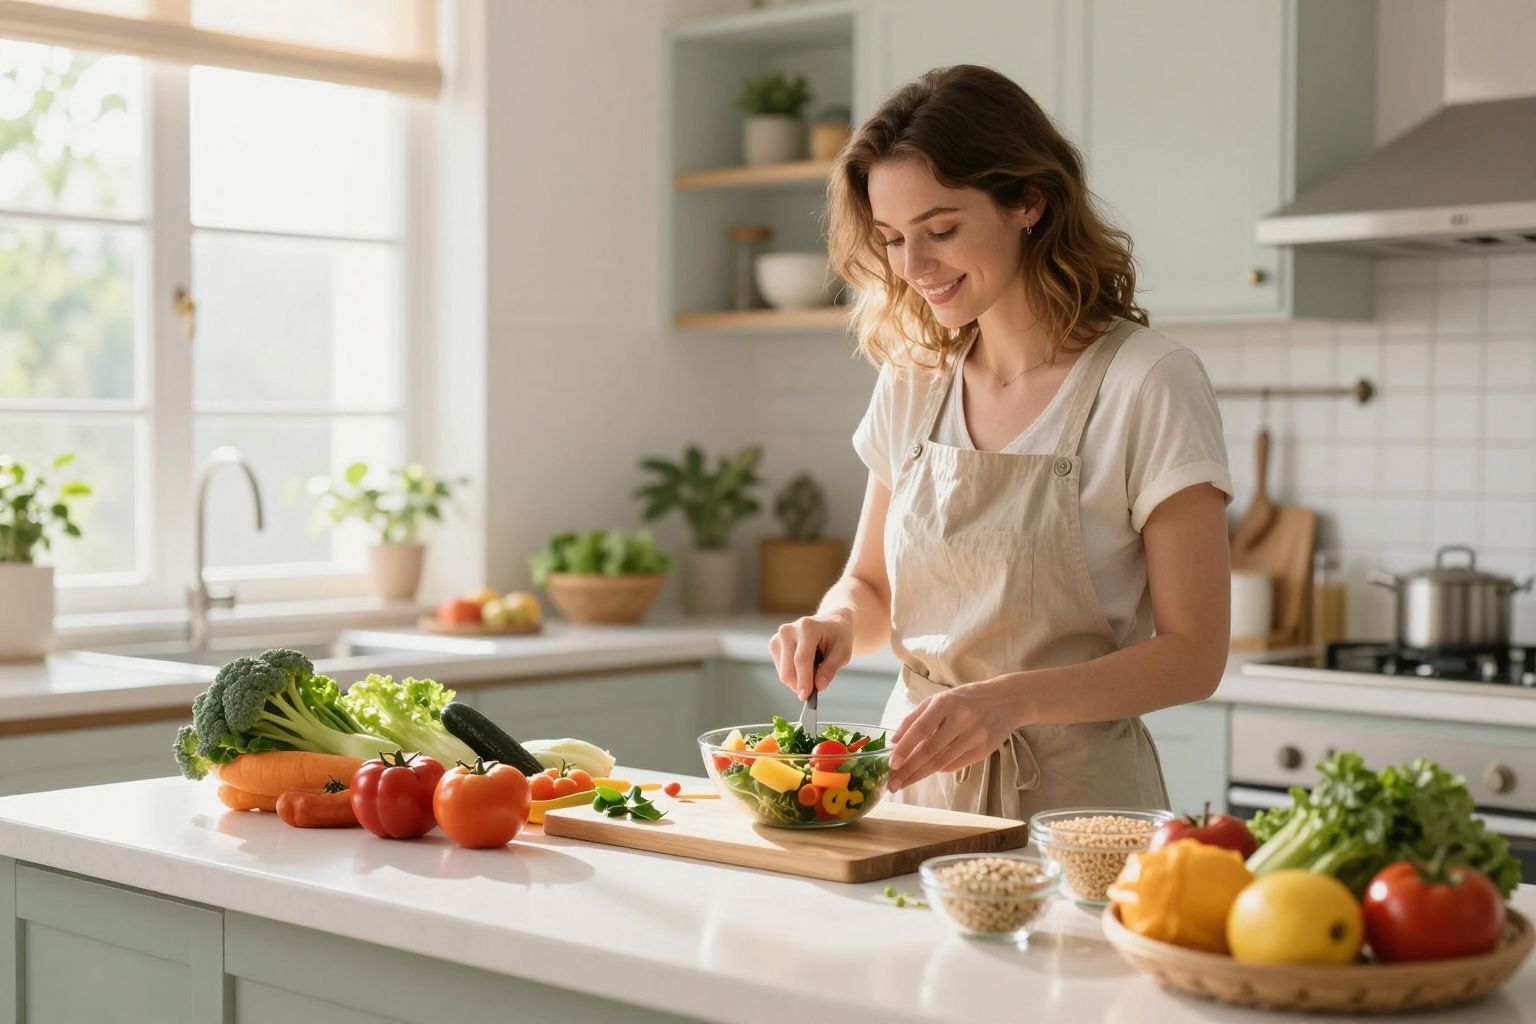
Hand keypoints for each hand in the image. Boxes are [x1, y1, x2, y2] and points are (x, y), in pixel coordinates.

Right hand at [769, 612, 852, 699]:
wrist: (830, 623)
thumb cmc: (838, 637)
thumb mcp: (843, 652)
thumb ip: (830, 669)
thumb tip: (819, 686)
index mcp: (807, 628)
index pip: (801, 659)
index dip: (803, 680)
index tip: (806, 696)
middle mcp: (788, 630)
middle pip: (788, 669)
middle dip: (801, 685)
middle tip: (817, 687)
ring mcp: (778, 637)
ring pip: (783, 673)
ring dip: (798, 680)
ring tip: (814, 668)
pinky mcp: (774, 645)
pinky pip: (781, 670)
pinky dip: (794, 675)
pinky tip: (805, 665)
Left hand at [887, 678, 1017, 792]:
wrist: (1007, 700)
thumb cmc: (965, 699)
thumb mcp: (939, 700)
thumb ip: (914, 718)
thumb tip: (894, 741)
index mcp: (946, 703)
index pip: (921, 728)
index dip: (906, 747)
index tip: (892, 764)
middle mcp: (961, 719)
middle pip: (930, 750)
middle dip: (909, 770)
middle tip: (892, 784)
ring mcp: (974, 736)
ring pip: (942, 762)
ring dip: (920, 775)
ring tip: (903, 783)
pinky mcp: (984, 750)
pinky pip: (955, 765)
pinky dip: (938, 769)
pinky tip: (927, 771)